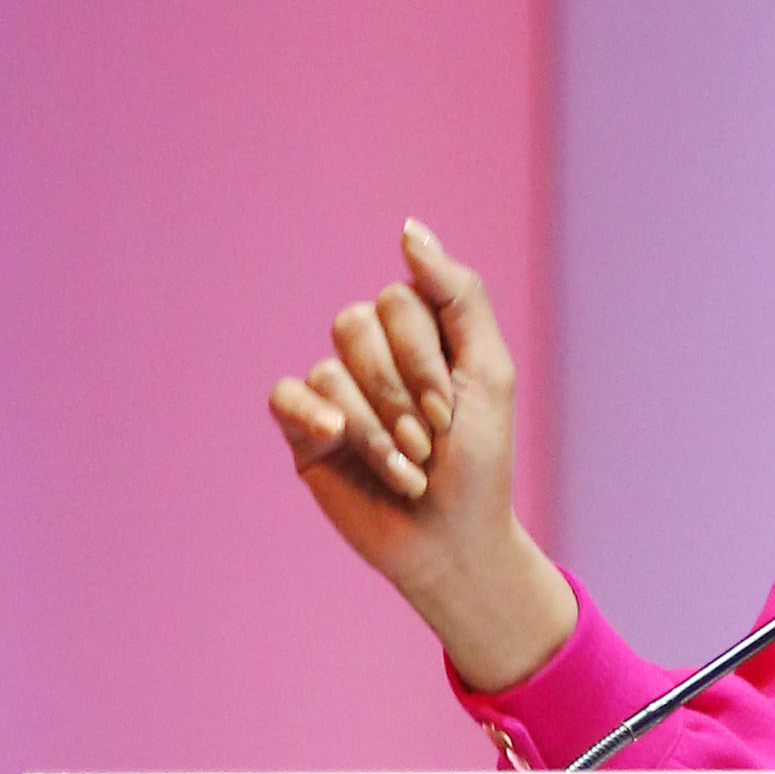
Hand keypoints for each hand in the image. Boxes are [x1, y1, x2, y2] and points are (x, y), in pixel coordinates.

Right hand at [269, 221, 574, 691]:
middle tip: (428, 444)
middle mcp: (372, 352)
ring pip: (330, 369)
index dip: (423, 360)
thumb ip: (459, 295)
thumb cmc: (479, 465)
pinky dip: (312, 416)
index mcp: (417, 332)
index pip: (397, 301)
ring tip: (405, 471)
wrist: (453, 543)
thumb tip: (407, 230)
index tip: (451, 414)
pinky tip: (332, 438)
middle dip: (399, 393)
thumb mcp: (489, 372)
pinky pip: (286, 396)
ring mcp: (336, 391)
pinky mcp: (304, 431)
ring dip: (375, 430)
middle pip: (355, 325)